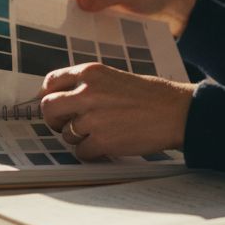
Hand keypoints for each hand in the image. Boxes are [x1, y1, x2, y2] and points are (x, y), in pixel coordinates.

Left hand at [38, 63, 195, 160]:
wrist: (176, 112)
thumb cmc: (149, 95)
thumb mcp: (114, 77)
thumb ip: (87, 85)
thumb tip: (62, 99)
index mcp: (90, 72)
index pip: (51, 82)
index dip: (48, 95)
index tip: (53, 104)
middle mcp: (87, 92)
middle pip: (48, 108)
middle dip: (53, 119)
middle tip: (64, 125)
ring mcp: (93, 118)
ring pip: (65, 134)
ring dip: (76, 138)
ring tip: (99, 133)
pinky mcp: (102, 141)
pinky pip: (80, 152)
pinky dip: (90, 152)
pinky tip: (105, 146)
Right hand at [66, 0, 197, 36]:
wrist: (174, 11)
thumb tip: (80, 4)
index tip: (64, 13)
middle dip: (75, 10)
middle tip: (67, 27)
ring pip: (87, 10)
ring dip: (84, 20)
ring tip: (76, 35)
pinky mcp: (110, 13)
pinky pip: (96, 20)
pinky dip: (93, 27)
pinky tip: (90, 38)